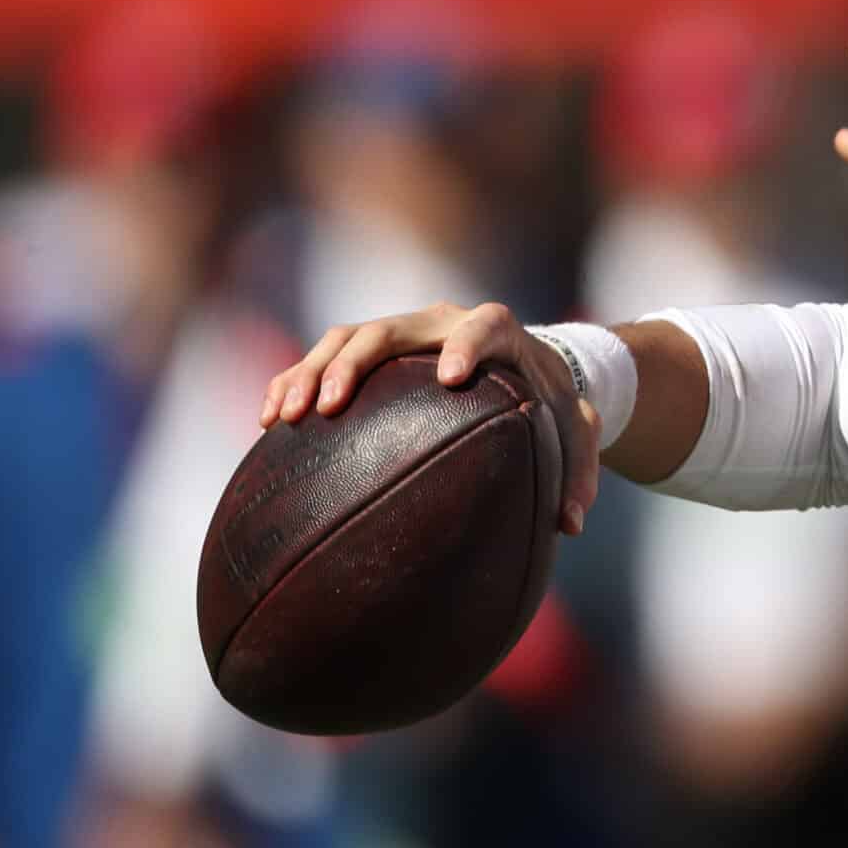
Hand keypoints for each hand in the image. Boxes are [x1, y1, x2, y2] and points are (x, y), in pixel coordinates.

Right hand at [258, 300, 600, 533]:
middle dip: (352, 363)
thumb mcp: (575, 431)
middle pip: (389, 328)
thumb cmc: (550, 401)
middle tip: (327, 405)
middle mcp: (443, 322)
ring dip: (309, 372)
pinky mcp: (374, 351)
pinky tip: (269, 422)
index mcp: (499, 331)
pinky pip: (325, 357)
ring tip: (283, 417)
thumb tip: (571, 525)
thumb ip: (578, 471)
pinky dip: (294, 380)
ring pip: (345, 338)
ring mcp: (404, 332)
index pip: (484, 326)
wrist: (526, 364)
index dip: (468, 344)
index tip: (449, 377)